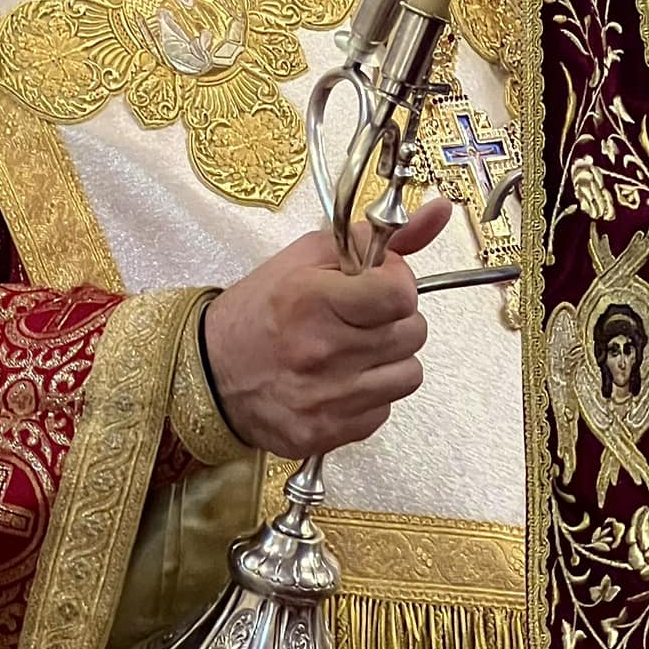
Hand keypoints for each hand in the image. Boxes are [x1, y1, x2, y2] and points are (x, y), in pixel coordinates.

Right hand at [202, 198, 450, 457]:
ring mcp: (326, 399)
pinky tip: (340, 380)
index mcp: (315, 300)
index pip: (402, 293)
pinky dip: (369, 394)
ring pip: (409, 375)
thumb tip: (439, 213)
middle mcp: (323, 352)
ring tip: (353, 349)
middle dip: (393, 319)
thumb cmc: (260, 310)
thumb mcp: (309, 256)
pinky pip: (384, 411)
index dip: (396, 283)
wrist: (209, 374)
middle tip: (360, 316)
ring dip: (388, 359)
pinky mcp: (326, 435)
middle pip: (412, 333)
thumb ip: (375, 237)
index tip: (377, 283)